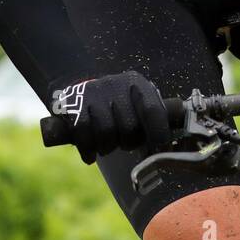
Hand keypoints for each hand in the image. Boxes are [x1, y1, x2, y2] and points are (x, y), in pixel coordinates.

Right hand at [50, 70, 172, 164]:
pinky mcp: (74, 105)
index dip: (158, 132)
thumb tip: (165, 148)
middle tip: (125, 143)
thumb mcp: (134, 103)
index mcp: (136, 84)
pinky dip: (88, 150)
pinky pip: (84, 135)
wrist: (77, 91)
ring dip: (107, 147)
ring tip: (107, 146)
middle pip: (130, 127)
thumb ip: (150, 119)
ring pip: (107, 133)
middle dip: (129, 142)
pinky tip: (91, 155)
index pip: (153, 110)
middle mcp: (116, 85)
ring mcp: (94, 94)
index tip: (159, 146)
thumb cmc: (114, 105)